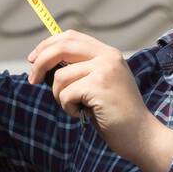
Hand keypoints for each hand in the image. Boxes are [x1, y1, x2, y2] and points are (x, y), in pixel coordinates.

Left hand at [27, 31, 150, 158]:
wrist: (140, 135)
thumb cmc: (115, 115)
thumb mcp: (98, 85)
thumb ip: (79, 70)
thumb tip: (44, 64)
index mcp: (107, 53)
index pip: (71, 36)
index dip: (48, 45)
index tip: (34, 59)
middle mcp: (107, 56)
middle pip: (61, 47)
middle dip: (41, 63)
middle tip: (32, 80)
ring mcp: (104, 70)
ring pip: (60, 76)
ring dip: (60, 96)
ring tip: (77, 108)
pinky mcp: (98, 86)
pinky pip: (65, 94)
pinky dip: (68, 108)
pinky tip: (82, 114)